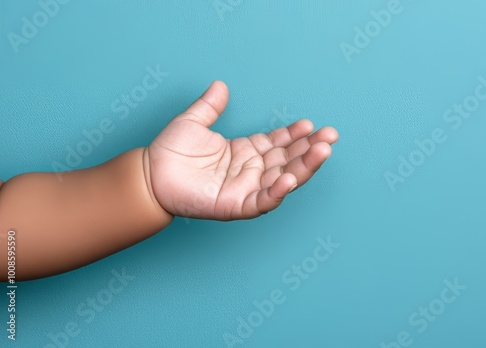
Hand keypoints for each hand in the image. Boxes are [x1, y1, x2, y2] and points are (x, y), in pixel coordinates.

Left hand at [146, 81, 337, 219]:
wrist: (149, 175)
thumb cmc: (170, 152)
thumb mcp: (193, 122)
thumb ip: (210, 106)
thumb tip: (221, 85)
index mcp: (245, 151)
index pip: (278, 143)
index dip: (295, 135)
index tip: (310, 124)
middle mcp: (250, 170)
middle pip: (288, 160)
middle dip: (310, 149)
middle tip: (330, 136)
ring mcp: (245, 188)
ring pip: (282, 179)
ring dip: (304, 168)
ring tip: (323, 152)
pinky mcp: (235, 205)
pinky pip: (262, 201)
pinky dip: (278, 191)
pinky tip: (291, 178)